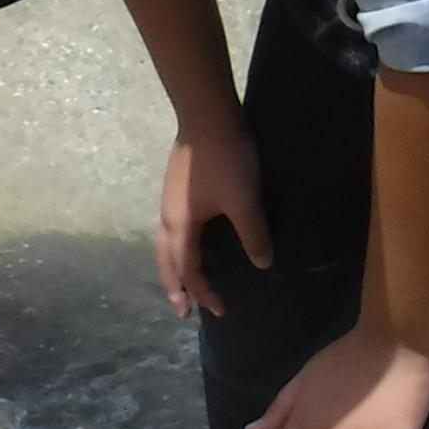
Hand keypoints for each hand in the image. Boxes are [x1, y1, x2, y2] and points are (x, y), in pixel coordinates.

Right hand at [157, 118, 270, 316]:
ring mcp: (169, 202)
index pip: (188, 271)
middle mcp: (168, 218)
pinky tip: (190, 242)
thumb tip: (262, 264)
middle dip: (174, 288)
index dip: (204, 293)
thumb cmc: (224, 161)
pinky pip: (172, 231)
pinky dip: (177, 249)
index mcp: (181, 226)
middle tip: (183, 310)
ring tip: (182, 282)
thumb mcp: (244, 201)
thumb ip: (253, 235)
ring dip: (173, 269)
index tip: (220, 311)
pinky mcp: (176, 190)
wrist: (206, 117)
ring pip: (165, 246)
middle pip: (165, 263)